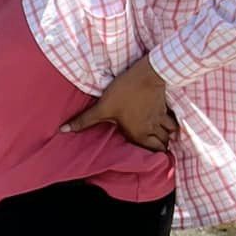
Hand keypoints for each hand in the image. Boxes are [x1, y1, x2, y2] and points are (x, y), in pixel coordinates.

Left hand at [61, 56, 177, 153]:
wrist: (147, 74)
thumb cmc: (124, 92)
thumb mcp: (102, 107)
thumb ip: (84, 121)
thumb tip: (63, 130)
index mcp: (139, 134)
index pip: (153, 153)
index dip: (154, 158)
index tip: (151, 161)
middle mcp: (152, 129)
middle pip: (163, 145)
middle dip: (161, 149)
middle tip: (156, 149)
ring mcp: (160, 118)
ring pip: (170, 134)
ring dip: (166, 137)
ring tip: (161, 139)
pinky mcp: (164, 106)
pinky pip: (173, 121)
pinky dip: (172, 125)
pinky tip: (168, 124)